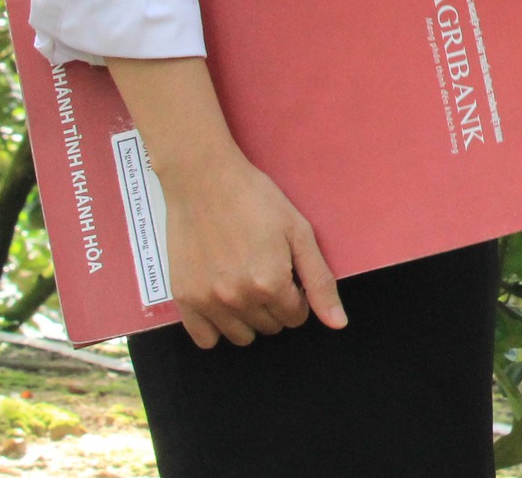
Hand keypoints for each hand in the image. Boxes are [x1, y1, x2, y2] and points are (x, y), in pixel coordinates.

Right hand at [158, 145, 344, 347]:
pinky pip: (204, 339)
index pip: (296, 317)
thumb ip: (320, 282)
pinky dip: (216, 328)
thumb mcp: (300, 233)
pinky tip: (222, 302)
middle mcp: (238, 299)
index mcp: (270, 284)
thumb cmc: (258, 201)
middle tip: (268, 272)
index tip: (289, 274)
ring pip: (241, 336)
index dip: (298, 296)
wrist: (205, 182)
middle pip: (270, 327)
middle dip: (277, 306)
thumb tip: (338, 324)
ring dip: (250, 318)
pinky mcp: (183, 298)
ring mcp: (207, 302)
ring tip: (246, 284)